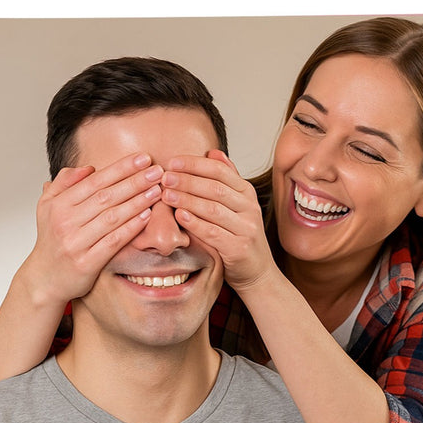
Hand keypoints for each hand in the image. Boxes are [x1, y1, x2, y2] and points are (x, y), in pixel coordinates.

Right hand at [21, 153, 164, 307]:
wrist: (44, 278)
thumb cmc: (52, 239)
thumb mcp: (48, 206)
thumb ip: (64, 183)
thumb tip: (88, 168)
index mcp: (58, 205)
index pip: (94, 181)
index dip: (121, 168)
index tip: (143, 158)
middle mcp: (65, 222)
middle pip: (106, 197)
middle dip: (135, 182)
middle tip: (157, 171)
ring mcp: (75, 243)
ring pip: (112, 217)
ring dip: (137, 202)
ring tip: (157, 191)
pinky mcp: (86, 263)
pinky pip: (113, 241)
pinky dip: (131, 228)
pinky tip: (147, 216)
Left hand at [161, 151, 275, 291]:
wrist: (257, 270)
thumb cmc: (239, 235)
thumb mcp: (236, 204)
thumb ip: (226, 179)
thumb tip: (213, 152)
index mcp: (246, 193)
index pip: (220, 170)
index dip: (195, 164)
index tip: (173, 162)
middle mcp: (249, 208)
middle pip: (215, 188)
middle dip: (187, 180)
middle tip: (165, 177)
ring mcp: (246, 228)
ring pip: (213, 209)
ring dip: (187, 200)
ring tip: (166, 195)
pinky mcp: (239, 248)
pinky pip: (213, 232)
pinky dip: (195, 223)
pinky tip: (179, 216)